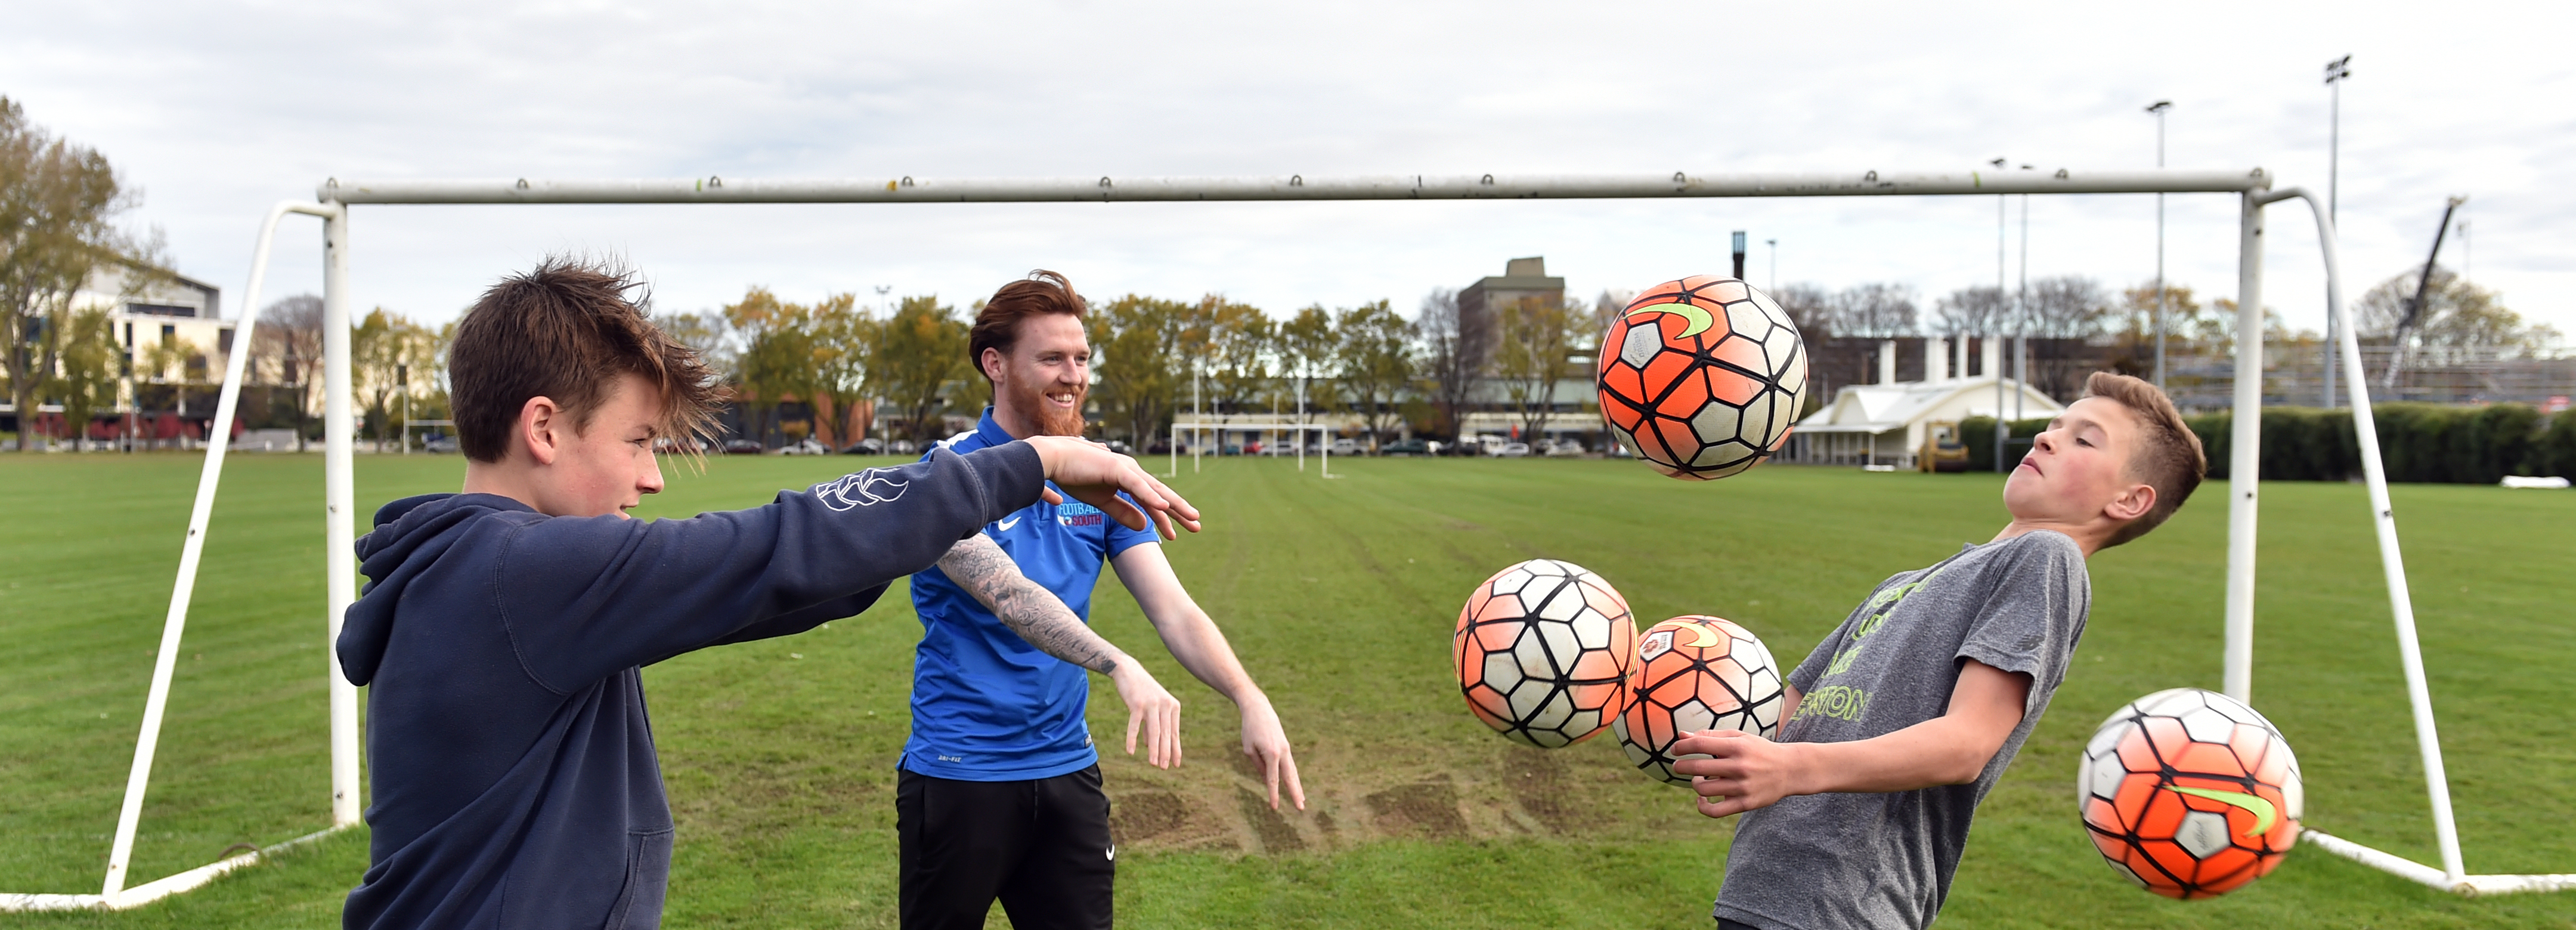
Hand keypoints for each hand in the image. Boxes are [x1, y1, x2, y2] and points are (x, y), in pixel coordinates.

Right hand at [1023, 436, 1201, 539]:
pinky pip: (1137, 485)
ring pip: (1154, 490)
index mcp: (1127, 479)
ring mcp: (1125, 468)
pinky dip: (1150, 495)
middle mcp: (1131, 472)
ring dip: (1173, 504)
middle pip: (1160, 494)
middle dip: (1179, 510)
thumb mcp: (1102, 501)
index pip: (1152, 500)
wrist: (1053, 461)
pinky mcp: (1115, 468)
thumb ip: (1123, 512)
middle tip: (1197, 525)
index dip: (1166, 517)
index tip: (1177, 533)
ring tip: (1190, 517)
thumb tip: (1143, 526)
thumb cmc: (1075, 477)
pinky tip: (1163, 506)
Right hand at [1110, 661, 1181, 768]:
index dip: (1175, 749)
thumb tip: (1151, 745)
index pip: (1174, 732)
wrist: (1128, 671)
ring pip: (1154, 731)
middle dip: (1166, 753)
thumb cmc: (1142, 692)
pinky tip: (1131, 751)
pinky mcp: (1137, 703)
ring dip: (1153, 749)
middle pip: (1166, 734)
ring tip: (1153, 764)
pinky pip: (1135, 725)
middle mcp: (1165, 704)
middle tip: (1164, 768)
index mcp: (1173, 706)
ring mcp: (1151, 704)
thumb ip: (1153, 726)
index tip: (1176, 764)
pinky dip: (1132, 739)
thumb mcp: (1152, 708)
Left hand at [1238, 699, 1305, 810]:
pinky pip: (1290, 764)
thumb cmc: (1250, 729)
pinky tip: (1294, 784)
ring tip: (1301, 800)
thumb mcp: (1249, 749)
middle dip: (1295, 793)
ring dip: (1297, 786)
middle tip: (1301, 808)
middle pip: (1290, 777)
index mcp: (1271, 754)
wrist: (1259, 709)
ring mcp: (1286, 749)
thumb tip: (1267, 780)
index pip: (1273, 779)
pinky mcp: (1286, 746)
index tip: (1275, 808)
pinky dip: (1293, 776)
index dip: (1274, 794)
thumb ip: (1258, 766)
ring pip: (1293, 771)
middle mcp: (1282, 752)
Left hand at [1671, 730, 1805, 818]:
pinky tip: (1701, 799)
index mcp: (1737, 747)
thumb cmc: (1759, 751)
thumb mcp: (1738, 738)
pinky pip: (1714, 811)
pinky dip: (1702, 806)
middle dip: (1681, 766)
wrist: (1790, 769)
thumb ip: (1710, 736)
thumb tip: (1681, 736)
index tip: (1675, 749)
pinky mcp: (1745, 804)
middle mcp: (1740, 766)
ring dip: (1694, 783)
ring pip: (1703, 789)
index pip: (1700, 744)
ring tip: (1698, 779)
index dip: (1681, 747)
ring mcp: (1743, 787)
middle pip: (1697, 768)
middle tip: (1678, 766)